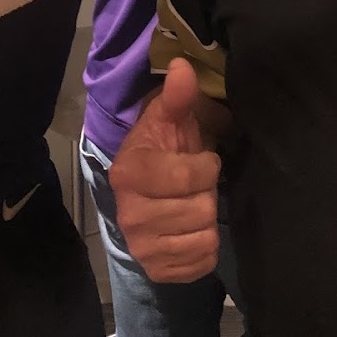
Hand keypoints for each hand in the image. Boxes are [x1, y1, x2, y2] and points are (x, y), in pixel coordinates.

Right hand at [110, 58, 220, 281]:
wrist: (147, 188)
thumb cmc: (162, 148)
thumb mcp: (169, 118)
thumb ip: (178, 95)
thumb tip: (182, 66)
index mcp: (129, 174)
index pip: (189, 176)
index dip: (206, 166)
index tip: (201, 159)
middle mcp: (129, 216)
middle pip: (200, 210)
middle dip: (207, 193)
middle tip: (196, 185)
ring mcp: (142, 247)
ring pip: (204, 237)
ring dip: (207, 219)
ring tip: (193, 203)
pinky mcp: (158, 270)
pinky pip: (203, 263)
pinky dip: (206, 246)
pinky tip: (193, 229)